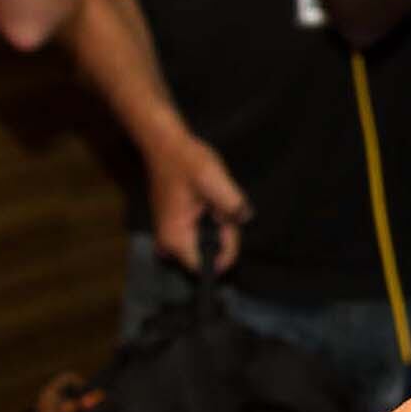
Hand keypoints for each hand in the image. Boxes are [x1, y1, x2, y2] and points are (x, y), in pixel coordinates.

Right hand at [149, 130, 248, 273]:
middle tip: (215, 204)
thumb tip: (245, 218)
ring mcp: (169, 236)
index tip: (225, 222)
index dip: (226, 249)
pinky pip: (199, 233)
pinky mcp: (173, 228)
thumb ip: (232, 203)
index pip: (208, 266)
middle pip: (209, 254)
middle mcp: (169, 244)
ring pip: (206, 243)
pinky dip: (208, 219)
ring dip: (216, 224)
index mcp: (175, 238)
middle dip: (221, 232)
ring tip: (209, 199)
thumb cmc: (184, 160)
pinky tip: (205, 200)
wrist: (164, 144)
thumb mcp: (212, 178)